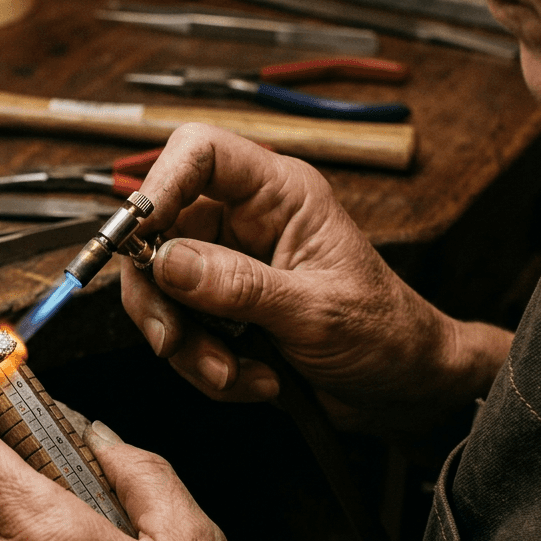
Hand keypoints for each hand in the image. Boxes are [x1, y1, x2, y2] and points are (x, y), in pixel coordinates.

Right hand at [125, 124, 512, 430]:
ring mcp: (227, 268)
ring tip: (233, 375)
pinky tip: (250, 381)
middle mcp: (244, 222)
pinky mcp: (219, 312)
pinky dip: (202, 366)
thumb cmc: (384, 334)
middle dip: (159, 296)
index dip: (159, 185)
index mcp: (279, 194)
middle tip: (173, 341)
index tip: (137, 238)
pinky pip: (177, 331)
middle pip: (158, 232)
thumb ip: (238, 286)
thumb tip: (165, 261)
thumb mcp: (315, 312)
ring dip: (187, 345)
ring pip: (159, 291)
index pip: (199, 152)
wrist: (403, 388)